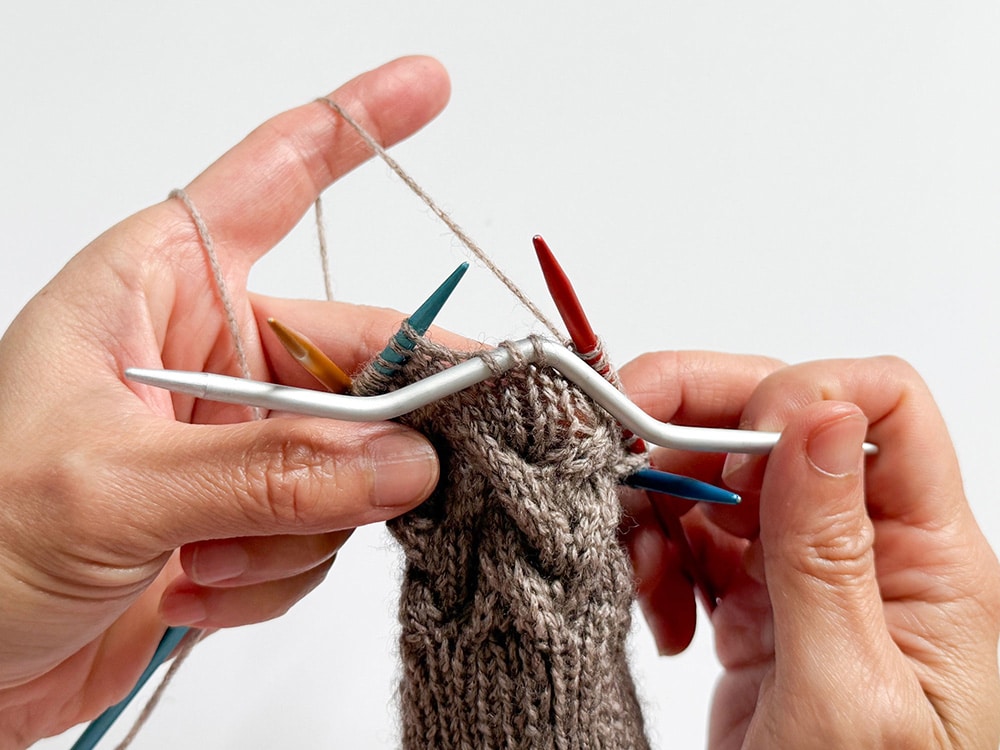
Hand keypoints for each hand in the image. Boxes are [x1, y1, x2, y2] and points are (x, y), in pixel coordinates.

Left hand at [0, 56, 450, 745]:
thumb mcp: (106, 490)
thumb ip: (267, 472)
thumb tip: (403, 462)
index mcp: (156, 290)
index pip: (274, 178)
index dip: (360, 124)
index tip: (429, 84)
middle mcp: (204, 357)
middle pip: (353, 352)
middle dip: (382, 419)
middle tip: (433, 457)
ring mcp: (230, 441)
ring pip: (348, 461)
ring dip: (300, 524)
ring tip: (203, 558)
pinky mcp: (243, 517)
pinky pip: (320, 531)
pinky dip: (274, 572)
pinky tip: (193, 589)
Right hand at [619, 352, 999, 748]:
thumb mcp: (848, 695)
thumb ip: (827, 553)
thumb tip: (819, 418)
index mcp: (930, 560)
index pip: (882, 407)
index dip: (799, 397)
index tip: (729, 449)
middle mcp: (871, 550)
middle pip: (784, 420)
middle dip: (696, 418)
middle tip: (618, 436)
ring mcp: (807, 573)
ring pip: (723, 475)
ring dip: (662, 499)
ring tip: (640, 566)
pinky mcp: (755, 602)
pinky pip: (694, 536)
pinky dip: (656, 554)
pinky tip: (657, 609)